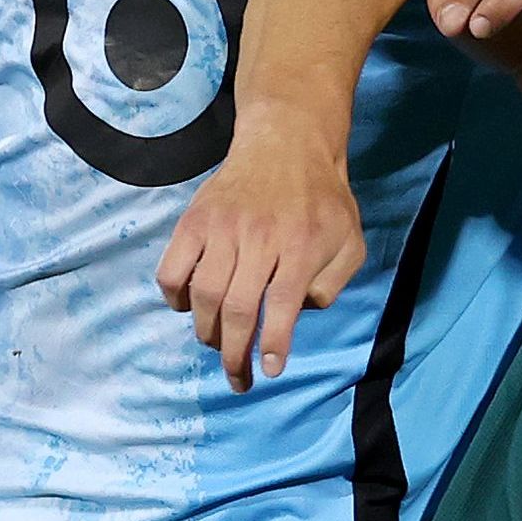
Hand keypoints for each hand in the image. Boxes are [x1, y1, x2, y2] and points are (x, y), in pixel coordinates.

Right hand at [159, 113, 361, 389]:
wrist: (286, 142)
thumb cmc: (322, 199)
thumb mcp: (350, 240)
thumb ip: (334, 283)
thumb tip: (300, 312)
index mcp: (301, 245)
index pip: (282, 306)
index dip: (272, 346)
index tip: (267, 371)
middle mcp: (260, 237)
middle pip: (237, 309)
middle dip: (234, 355)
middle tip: (237, 378)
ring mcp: (222, 228)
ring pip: (203, 295)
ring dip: (206, 332)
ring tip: (217, 343)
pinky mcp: (195, 220)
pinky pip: (171, 269)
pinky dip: (173, 297)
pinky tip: (187, 306)